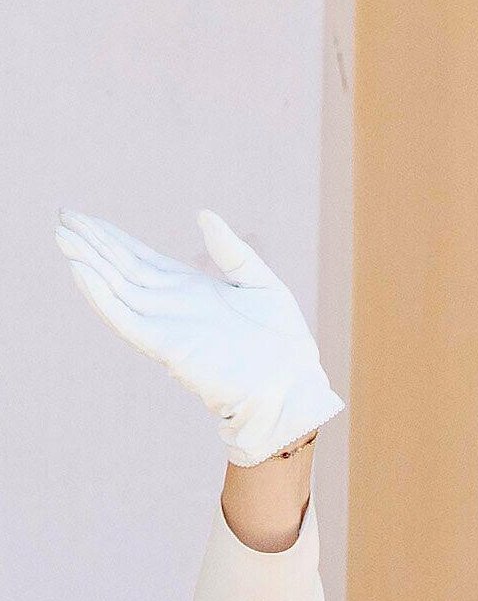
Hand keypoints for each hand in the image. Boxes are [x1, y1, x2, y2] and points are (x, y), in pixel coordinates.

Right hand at [54, 207, 344, 465]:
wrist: (292, 386)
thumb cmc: (284, 343)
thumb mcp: (261, 282)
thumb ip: (231, 251)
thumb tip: (203, 215)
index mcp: (193, 291)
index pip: (143, 259)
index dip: (113, 238)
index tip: (84, 218)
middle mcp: (174, 307)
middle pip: (123, 269)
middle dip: (93, 244)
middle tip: (61, 217)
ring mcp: (169, 326)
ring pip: (119, 289)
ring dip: (90, 263)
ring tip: (62, 236)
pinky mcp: (169, 347)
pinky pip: (128, 320)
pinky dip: (104, 297)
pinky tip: (82, 272)